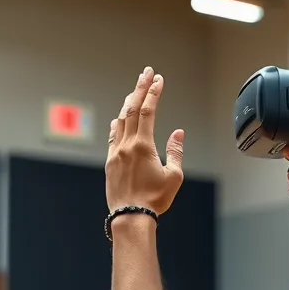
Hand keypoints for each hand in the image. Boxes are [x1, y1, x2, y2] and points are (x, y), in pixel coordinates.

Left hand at [105, 66, 184, 214]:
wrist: (130, 217)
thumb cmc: (154, 199)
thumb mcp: (174, 176)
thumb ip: (176, 152)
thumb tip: (178, 134)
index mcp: (143, 146)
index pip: (148, 111)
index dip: (153, 92)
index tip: (159, 79)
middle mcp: (127, 146)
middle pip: (133, 109)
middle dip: (140, 88)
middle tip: (146, 72)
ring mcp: (116, 153)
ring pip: (121, 121)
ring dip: (129, 104)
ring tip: (135, 91)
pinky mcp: (110, 163)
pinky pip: (113, 137)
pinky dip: (118, 124)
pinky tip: (119, 118)